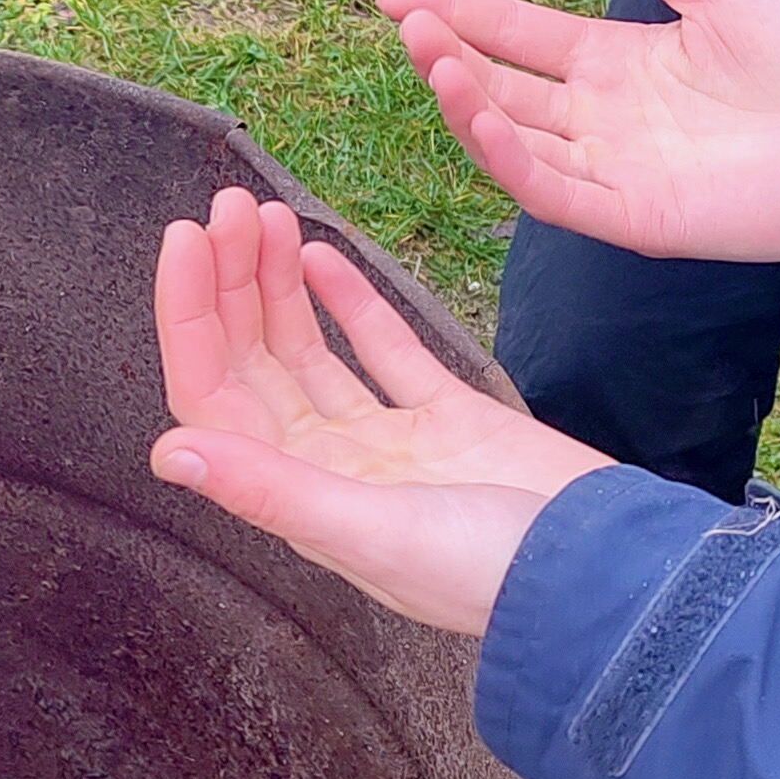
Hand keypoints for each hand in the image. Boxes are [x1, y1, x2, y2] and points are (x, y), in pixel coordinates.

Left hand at [147, 186, 609, 636]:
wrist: (614, 572)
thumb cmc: (492, 572)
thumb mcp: (374, 531)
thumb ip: (272, 489)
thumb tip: (165, 453)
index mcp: (301, 499)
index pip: (215, 397)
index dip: (190, 317)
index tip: (186, 238)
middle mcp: (332, 470)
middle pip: (254, 365)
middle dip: (232, 283)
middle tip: (231, 205)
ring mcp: (388, 443)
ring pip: (310, 352)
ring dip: (279, 285)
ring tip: (266, 214)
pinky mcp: (447, 418)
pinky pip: (383, 351)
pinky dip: (350, 303)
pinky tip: (322, 253)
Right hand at [379, 0, 779, 263]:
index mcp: (615, 64)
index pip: (516, 37)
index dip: (458, 14)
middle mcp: (600, 120)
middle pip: (501, 87)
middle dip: (447, 53)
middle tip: (402, 16)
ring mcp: (611, 171)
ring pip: (513, 140)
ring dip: (464, 101)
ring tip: (429, 54)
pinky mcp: (632, 217)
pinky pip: (552, 192)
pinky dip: (508, 158)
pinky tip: (478, 114)